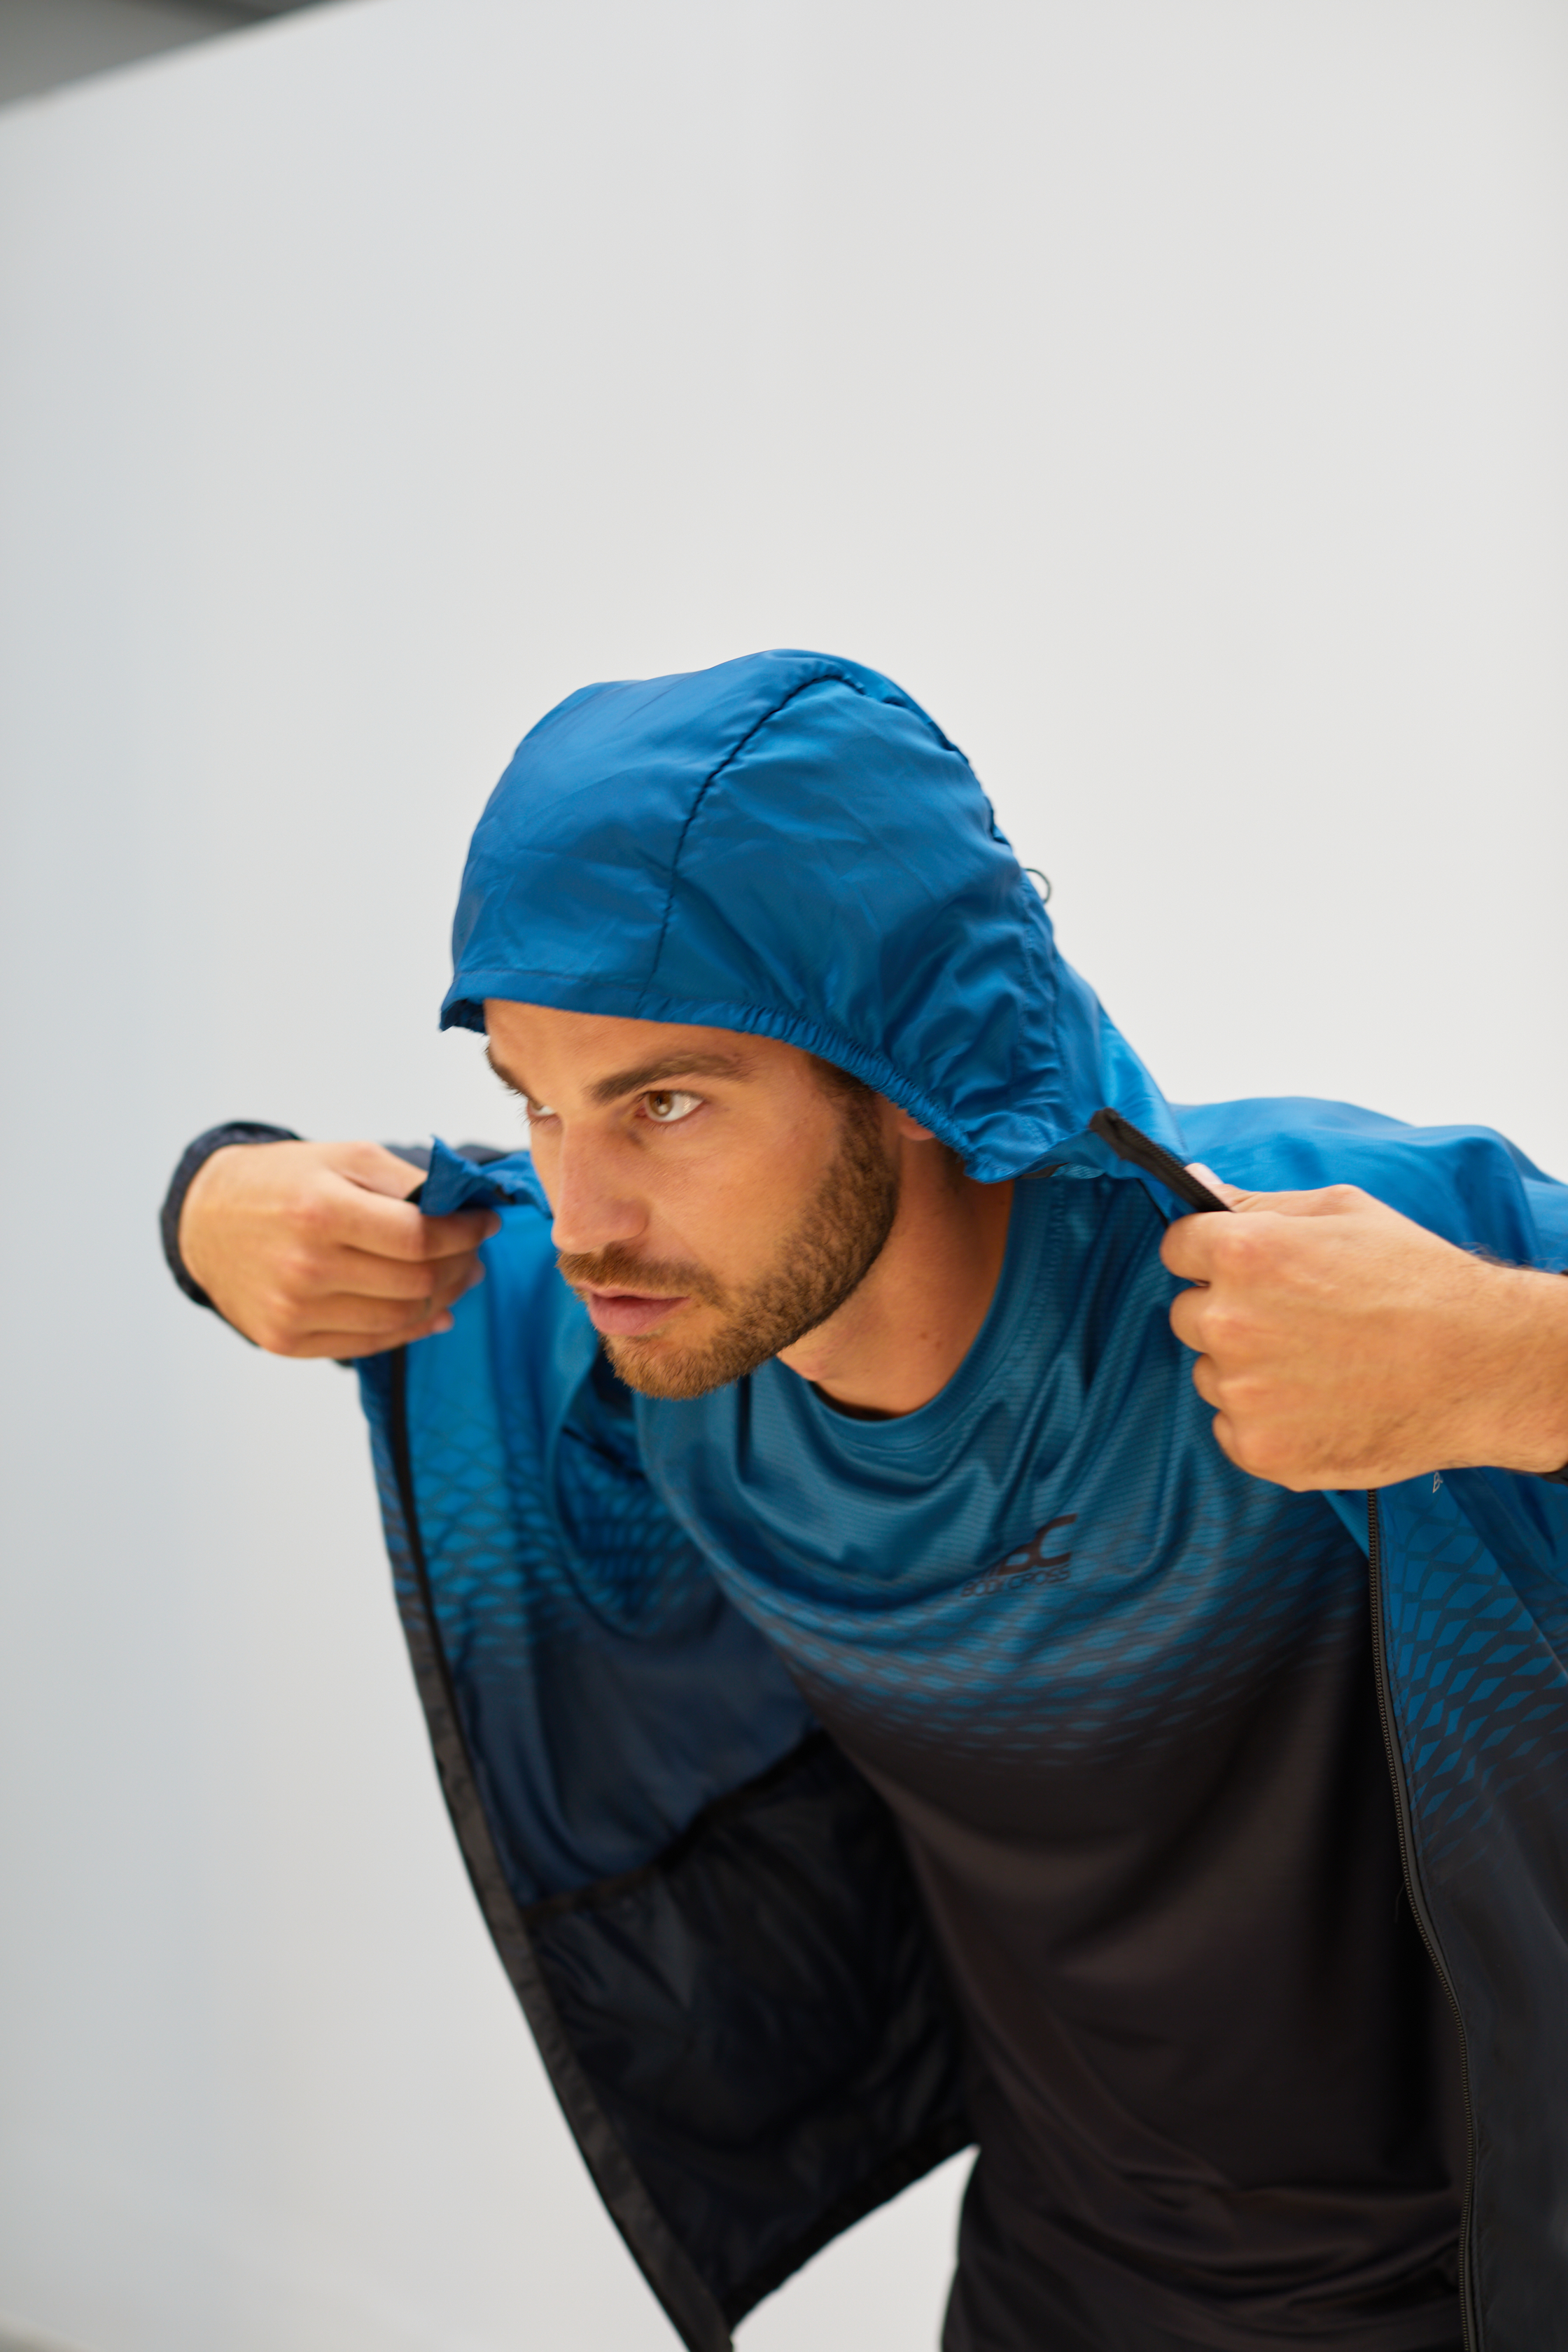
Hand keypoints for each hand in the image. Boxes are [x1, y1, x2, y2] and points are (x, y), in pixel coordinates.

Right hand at [179, 1140, 500, 1358]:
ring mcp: (294, 1311)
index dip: (466, 1233)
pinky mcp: (286, 1341)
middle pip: (415, 1282)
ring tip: (458, 1277)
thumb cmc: (281, 1182)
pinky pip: (368, 1345)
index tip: (487, 1222)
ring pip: (398, 1320)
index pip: (419, 1238)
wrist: (205, 1220)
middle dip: (461, 1266)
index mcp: (320, 1211)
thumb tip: (467, 1206)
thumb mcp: (343, 1156)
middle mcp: (305, 1267)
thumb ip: (407, 1181)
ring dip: (442, 1299)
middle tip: (475, 1252)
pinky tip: (431, 1312)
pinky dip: (410, 1330)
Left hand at [1160, 1172, 1567, 1488]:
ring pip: (1212, 1374)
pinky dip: (1265, 1421)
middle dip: (1230, 1313)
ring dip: (1246, 1370)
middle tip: (1297, 1320)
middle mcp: (1230, 1322)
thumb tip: (1195, 1180)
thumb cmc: (1419, 1282)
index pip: (1178, 1248)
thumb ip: (1256, 1202)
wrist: (1480, 1367)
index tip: (1244, 1270)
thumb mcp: (1343, 1212)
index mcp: (1244, 1254)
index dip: (1211, 1256)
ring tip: (1319, 1364)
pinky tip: (1317, 1404)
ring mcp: (1242, 1392)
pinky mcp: (1260, 1448)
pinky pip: (1232, 1428)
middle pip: (1187, 1314)